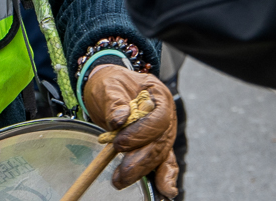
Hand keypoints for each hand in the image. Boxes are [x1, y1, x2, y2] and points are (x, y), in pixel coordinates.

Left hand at [83, 65, 178, 196]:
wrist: (109, 90)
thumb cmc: (111, 84)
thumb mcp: (109, 87)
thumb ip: (114, 102)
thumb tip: (120, 119)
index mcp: (159, 96)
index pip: (159, 119)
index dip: (142, 133)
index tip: (119, 143)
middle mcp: (166, 116)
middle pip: (160, 142)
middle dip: (140, 160)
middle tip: (121, 173)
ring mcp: (163, 133)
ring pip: (159, 155)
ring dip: (142, 170)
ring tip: (121, 180)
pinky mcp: (156, 146)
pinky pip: (164, 162)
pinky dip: (165, 177)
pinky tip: (165, 191)